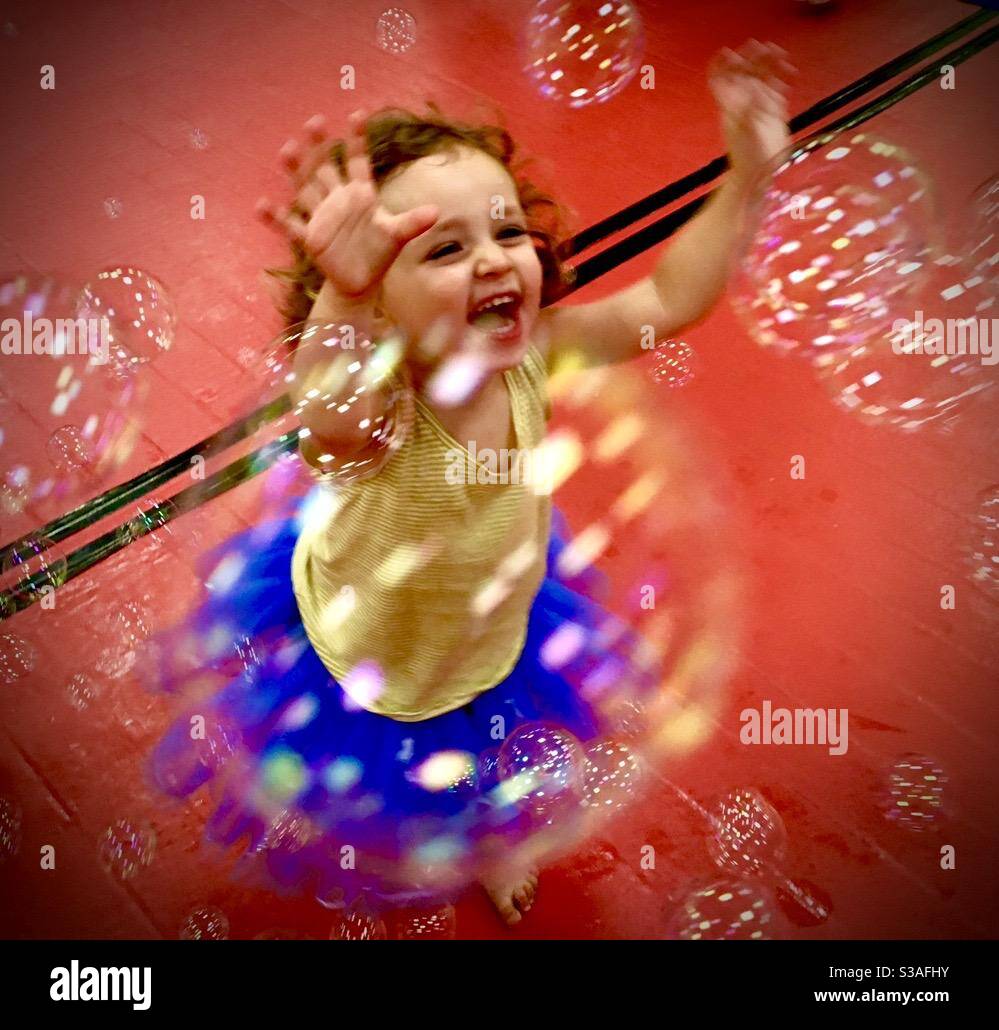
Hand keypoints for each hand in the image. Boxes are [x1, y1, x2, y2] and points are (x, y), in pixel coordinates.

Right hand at [256, 109, 439, 299]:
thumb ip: (412, 222)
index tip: (357, 115)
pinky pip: (289, 225)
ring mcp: (322, 217)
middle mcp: (338, 200)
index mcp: (361, 194)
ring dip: (296, 170)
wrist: (361, 283)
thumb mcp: (397, 237)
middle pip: (326, 167)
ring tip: (287, 150)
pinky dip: (275, 217)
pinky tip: (262, 205)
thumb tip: (435, 212)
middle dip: (320, 147)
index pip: (358, 161)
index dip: (357, 140)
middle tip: (314, 123)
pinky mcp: (311, 238)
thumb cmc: (379, 255)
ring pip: (305, 188)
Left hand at [708, 39, 797, 184]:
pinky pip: (775, 90)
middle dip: (753, 58)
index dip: (723, 65)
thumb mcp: (746, 131)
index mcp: (730, 106)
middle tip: (764, 46)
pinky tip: (788, 74)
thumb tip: (755, 90)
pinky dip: (781, 80)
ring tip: (780, 54)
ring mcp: (758, 107)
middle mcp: (743, 104)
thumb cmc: (746, 157)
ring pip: (761, 79)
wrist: (759, 174)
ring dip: (769, 65)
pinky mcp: (773, 113)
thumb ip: (751, 109)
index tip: (729, 52)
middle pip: (744, 73)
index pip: (721, 80)